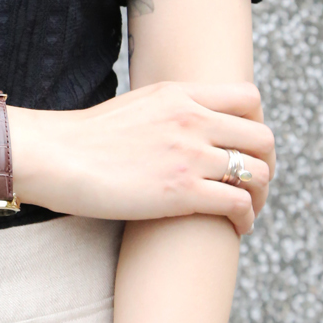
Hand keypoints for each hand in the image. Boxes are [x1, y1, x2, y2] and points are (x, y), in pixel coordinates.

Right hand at [14, 80, 273, 235]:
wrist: (56, 156)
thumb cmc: (85, 138)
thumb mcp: (136, 106)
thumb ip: (169, 111)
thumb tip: (184, 127)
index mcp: (179, 94)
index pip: (249, 98)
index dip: (256, 124)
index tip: (245, 147)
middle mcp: (192, 119)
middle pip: (262, 137)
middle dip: (266, 163)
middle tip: (254, 183)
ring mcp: (189, 154)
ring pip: (258, 172)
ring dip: (261, 194)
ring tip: (248, 209)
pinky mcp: (182, 191)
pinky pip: (238, 203)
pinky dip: (246, 218)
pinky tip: (235, 227)